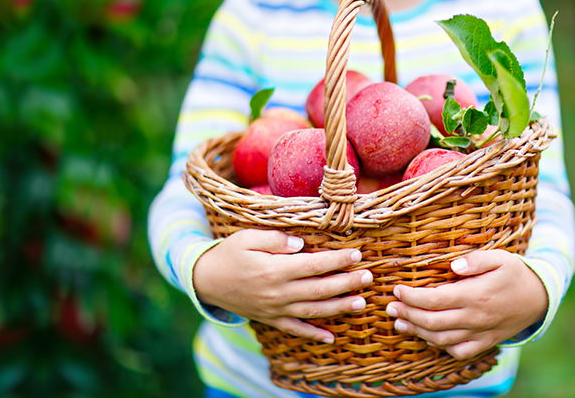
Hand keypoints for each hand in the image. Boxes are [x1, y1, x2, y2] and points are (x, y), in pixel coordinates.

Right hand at [193, 229, 372, 342]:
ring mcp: (275, 309)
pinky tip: (331, 337)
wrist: (205, 280)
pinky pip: (295, 330)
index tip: (357, 253)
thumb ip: (275, 239)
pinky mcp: (270, 319)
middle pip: (319, 289)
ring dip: (339, 307)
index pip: (313, 265)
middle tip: (369, 276)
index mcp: (274, 269)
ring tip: (361, 302)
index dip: (337, 260)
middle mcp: (277, 292)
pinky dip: (313, 334)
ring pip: (313, 311)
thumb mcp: (247, 237)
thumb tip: (302, 244)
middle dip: (347, 283)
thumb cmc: (229, 253)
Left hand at [385, 249, 547, 359]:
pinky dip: (440, 346)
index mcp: (476, 295)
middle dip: (407, 314)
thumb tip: (452, 266)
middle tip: (391, 307)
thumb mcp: (500, 258)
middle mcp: (476, 317)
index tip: (397, 290)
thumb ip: (475, 260)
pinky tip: (428, 336)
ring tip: (400, 322)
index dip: (412, 297)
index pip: (435, 299)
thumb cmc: (516, 273)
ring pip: (442, 339)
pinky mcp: (485, 342)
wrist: (540, 298)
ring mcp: (480, 333)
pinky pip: (458, 351)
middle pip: (432, 321)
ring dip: (417, 332)